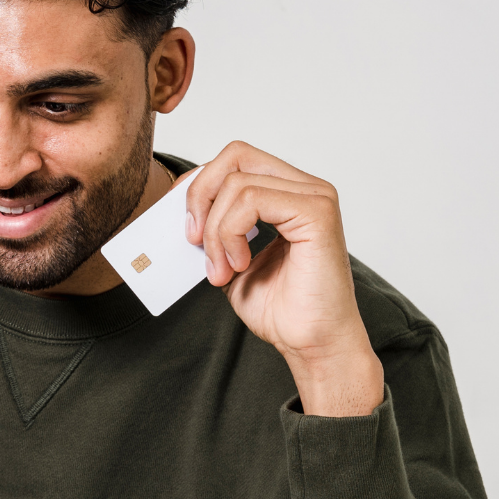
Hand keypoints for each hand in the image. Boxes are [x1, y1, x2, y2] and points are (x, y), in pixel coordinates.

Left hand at [184, 141, 383, 416]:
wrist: (311, 343)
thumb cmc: (281, 309)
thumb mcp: (229, 260)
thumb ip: (213, 230)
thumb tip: (181, 209)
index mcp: (288, 194)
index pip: (235, 160)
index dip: (199, 185)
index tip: (185, 226)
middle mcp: (306, 188)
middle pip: (235, 154)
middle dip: (200, 195)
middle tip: (193, 240)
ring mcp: (315, 197)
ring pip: (237, 183)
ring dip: (216, 231)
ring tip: (222, 269)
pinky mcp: (317, 212)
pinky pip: (252, 201)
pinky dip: (231, 234)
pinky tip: (239, 265)